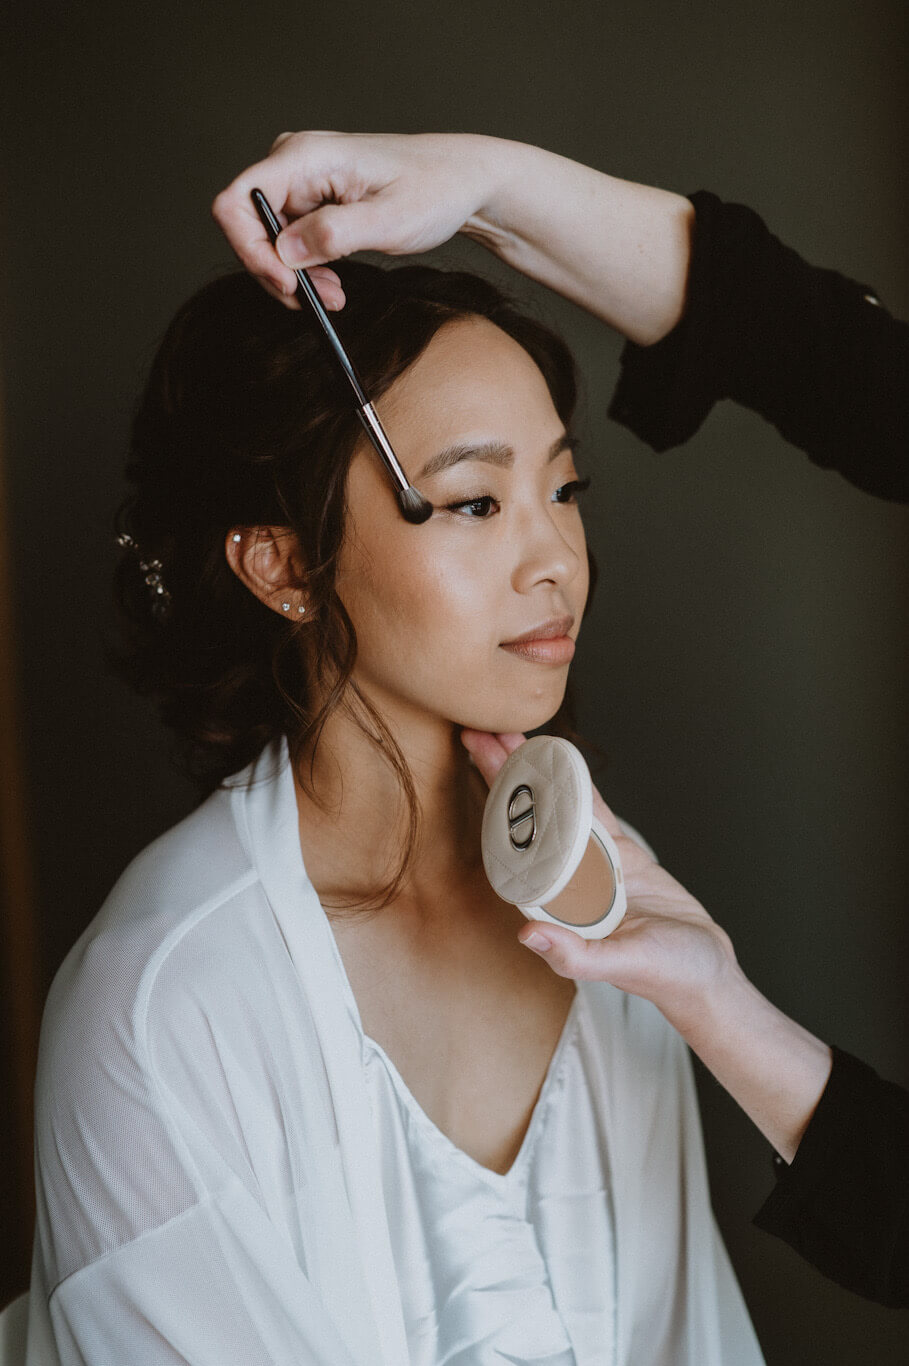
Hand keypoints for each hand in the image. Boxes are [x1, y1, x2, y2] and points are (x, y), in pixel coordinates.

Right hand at [212, 131, 500, 310]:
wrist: (462, 182)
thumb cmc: (434, 189)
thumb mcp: (389, 219)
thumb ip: (334, 234)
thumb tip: (285, 252)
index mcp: (305, 156)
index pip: (237, 202)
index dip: (250, 249)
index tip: (287, 284)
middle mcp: (294, 163)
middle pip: (248, 227)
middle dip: (277, 271)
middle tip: (317, 300)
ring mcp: (301, 182)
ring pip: (269, 241)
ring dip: (295, 277)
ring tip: (334, 296)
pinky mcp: (312, 202)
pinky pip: (290, 243)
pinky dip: (306, 271)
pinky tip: (333, 286)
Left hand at [460, 728, 736, 1031]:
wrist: (706, 970)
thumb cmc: (666, 974)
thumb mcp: (622, 963)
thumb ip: (576, 955)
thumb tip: (527, 934)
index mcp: (554, 905)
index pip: (513, 846)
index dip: (493, 805)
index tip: (471, 766)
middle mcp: (564, 880)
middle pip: (526, 820)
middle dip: (503, 778)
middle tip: (477, 732)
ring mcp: (590, 863)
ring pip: (557, 808)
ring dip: (534, 774)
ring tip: (508, 734)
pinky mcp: (619, 854)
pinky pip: (593, 811)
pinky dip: (577, 784)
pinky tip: (557, 759)